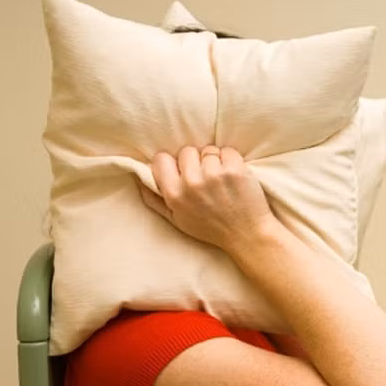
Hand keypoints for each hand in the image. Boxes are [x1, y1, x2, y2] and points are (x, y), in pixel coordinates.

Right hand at [140, 146, 274, 252]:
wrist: (247, 235)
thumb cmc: (211, 229)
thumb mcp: (177, 220)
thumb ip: (155, 200)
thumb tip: (138, 178)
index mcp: (174, 194)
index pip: (161, 159)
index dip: (172, 163)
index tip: (182, 171)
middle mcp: (192, 183)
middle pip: (186, 151)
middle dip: (196, 161)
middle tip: (206, 179)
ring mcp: (214, 175)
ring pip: (208, 150)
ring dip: (215, 161)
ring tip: (222, 180)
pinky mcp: (235, 170)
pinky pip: (227, 151)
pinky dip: (232, 160)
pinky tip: (234, 177)